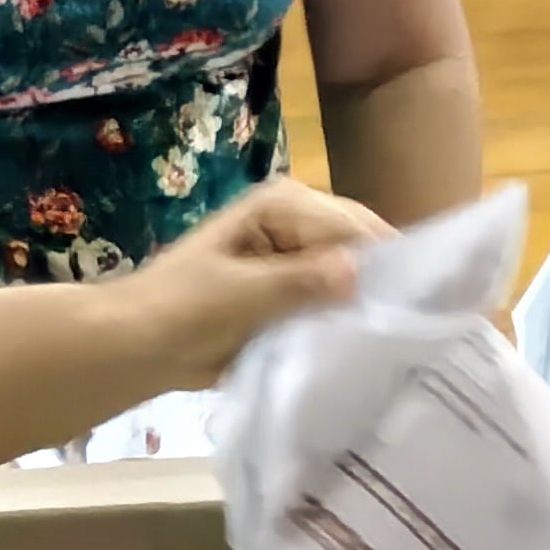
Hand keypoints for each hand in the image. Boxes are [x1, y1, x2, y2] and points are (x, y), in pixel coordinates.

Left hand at [129, 178, 383, 383]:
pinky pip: (331, 303)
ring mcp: (295, 257)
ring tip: (387, 340)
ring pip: (350, 278)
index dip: (381, 263)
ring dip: (359, 306)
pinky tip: (358, 345)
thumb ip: (301, 282)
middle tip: (402, 328)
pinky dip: (341, 321)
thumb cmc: (183, 308)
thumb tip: (358, 273)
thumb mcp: (243, 293)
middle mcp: (297, 221)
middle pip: (358, 249)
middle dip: (374, 283)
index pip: (354, 227)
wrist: (137, 344)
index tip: (411, 305)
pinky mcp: (291, 293)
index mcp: (284, 204)